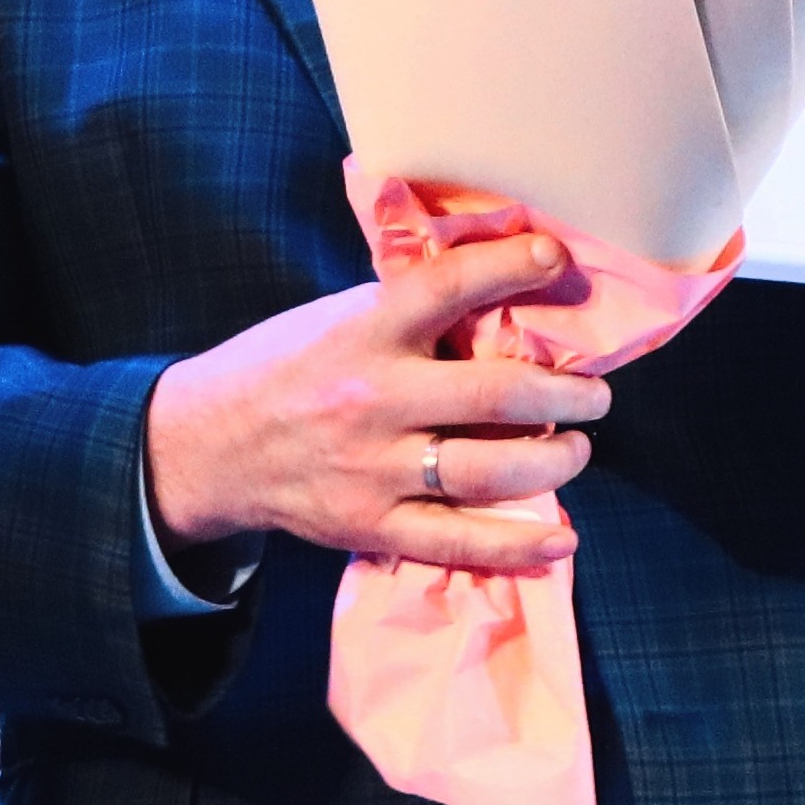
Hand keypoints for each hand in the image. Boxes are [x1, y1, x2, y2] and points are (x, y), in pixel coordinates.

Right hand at [142, 218, 608, 580]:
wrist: (208, 444)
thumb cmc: (286, 369)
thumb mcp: (337, 318)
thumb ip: (408, 312)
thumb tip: (502, 294)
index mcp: (364, 332)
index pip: (448, 287)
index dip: (510, 268)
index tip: (555, 258)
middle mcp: (374, 398)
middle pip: (495, 392)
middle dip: (565, 392)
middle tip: (595, 393)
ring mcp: (374, 468)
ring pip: (489, 469)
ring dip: (554, 458)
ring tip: (576, 445)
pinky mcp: (370, 525)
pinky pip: (457, 541)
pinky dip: (517, 546)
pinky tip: (561, 539)